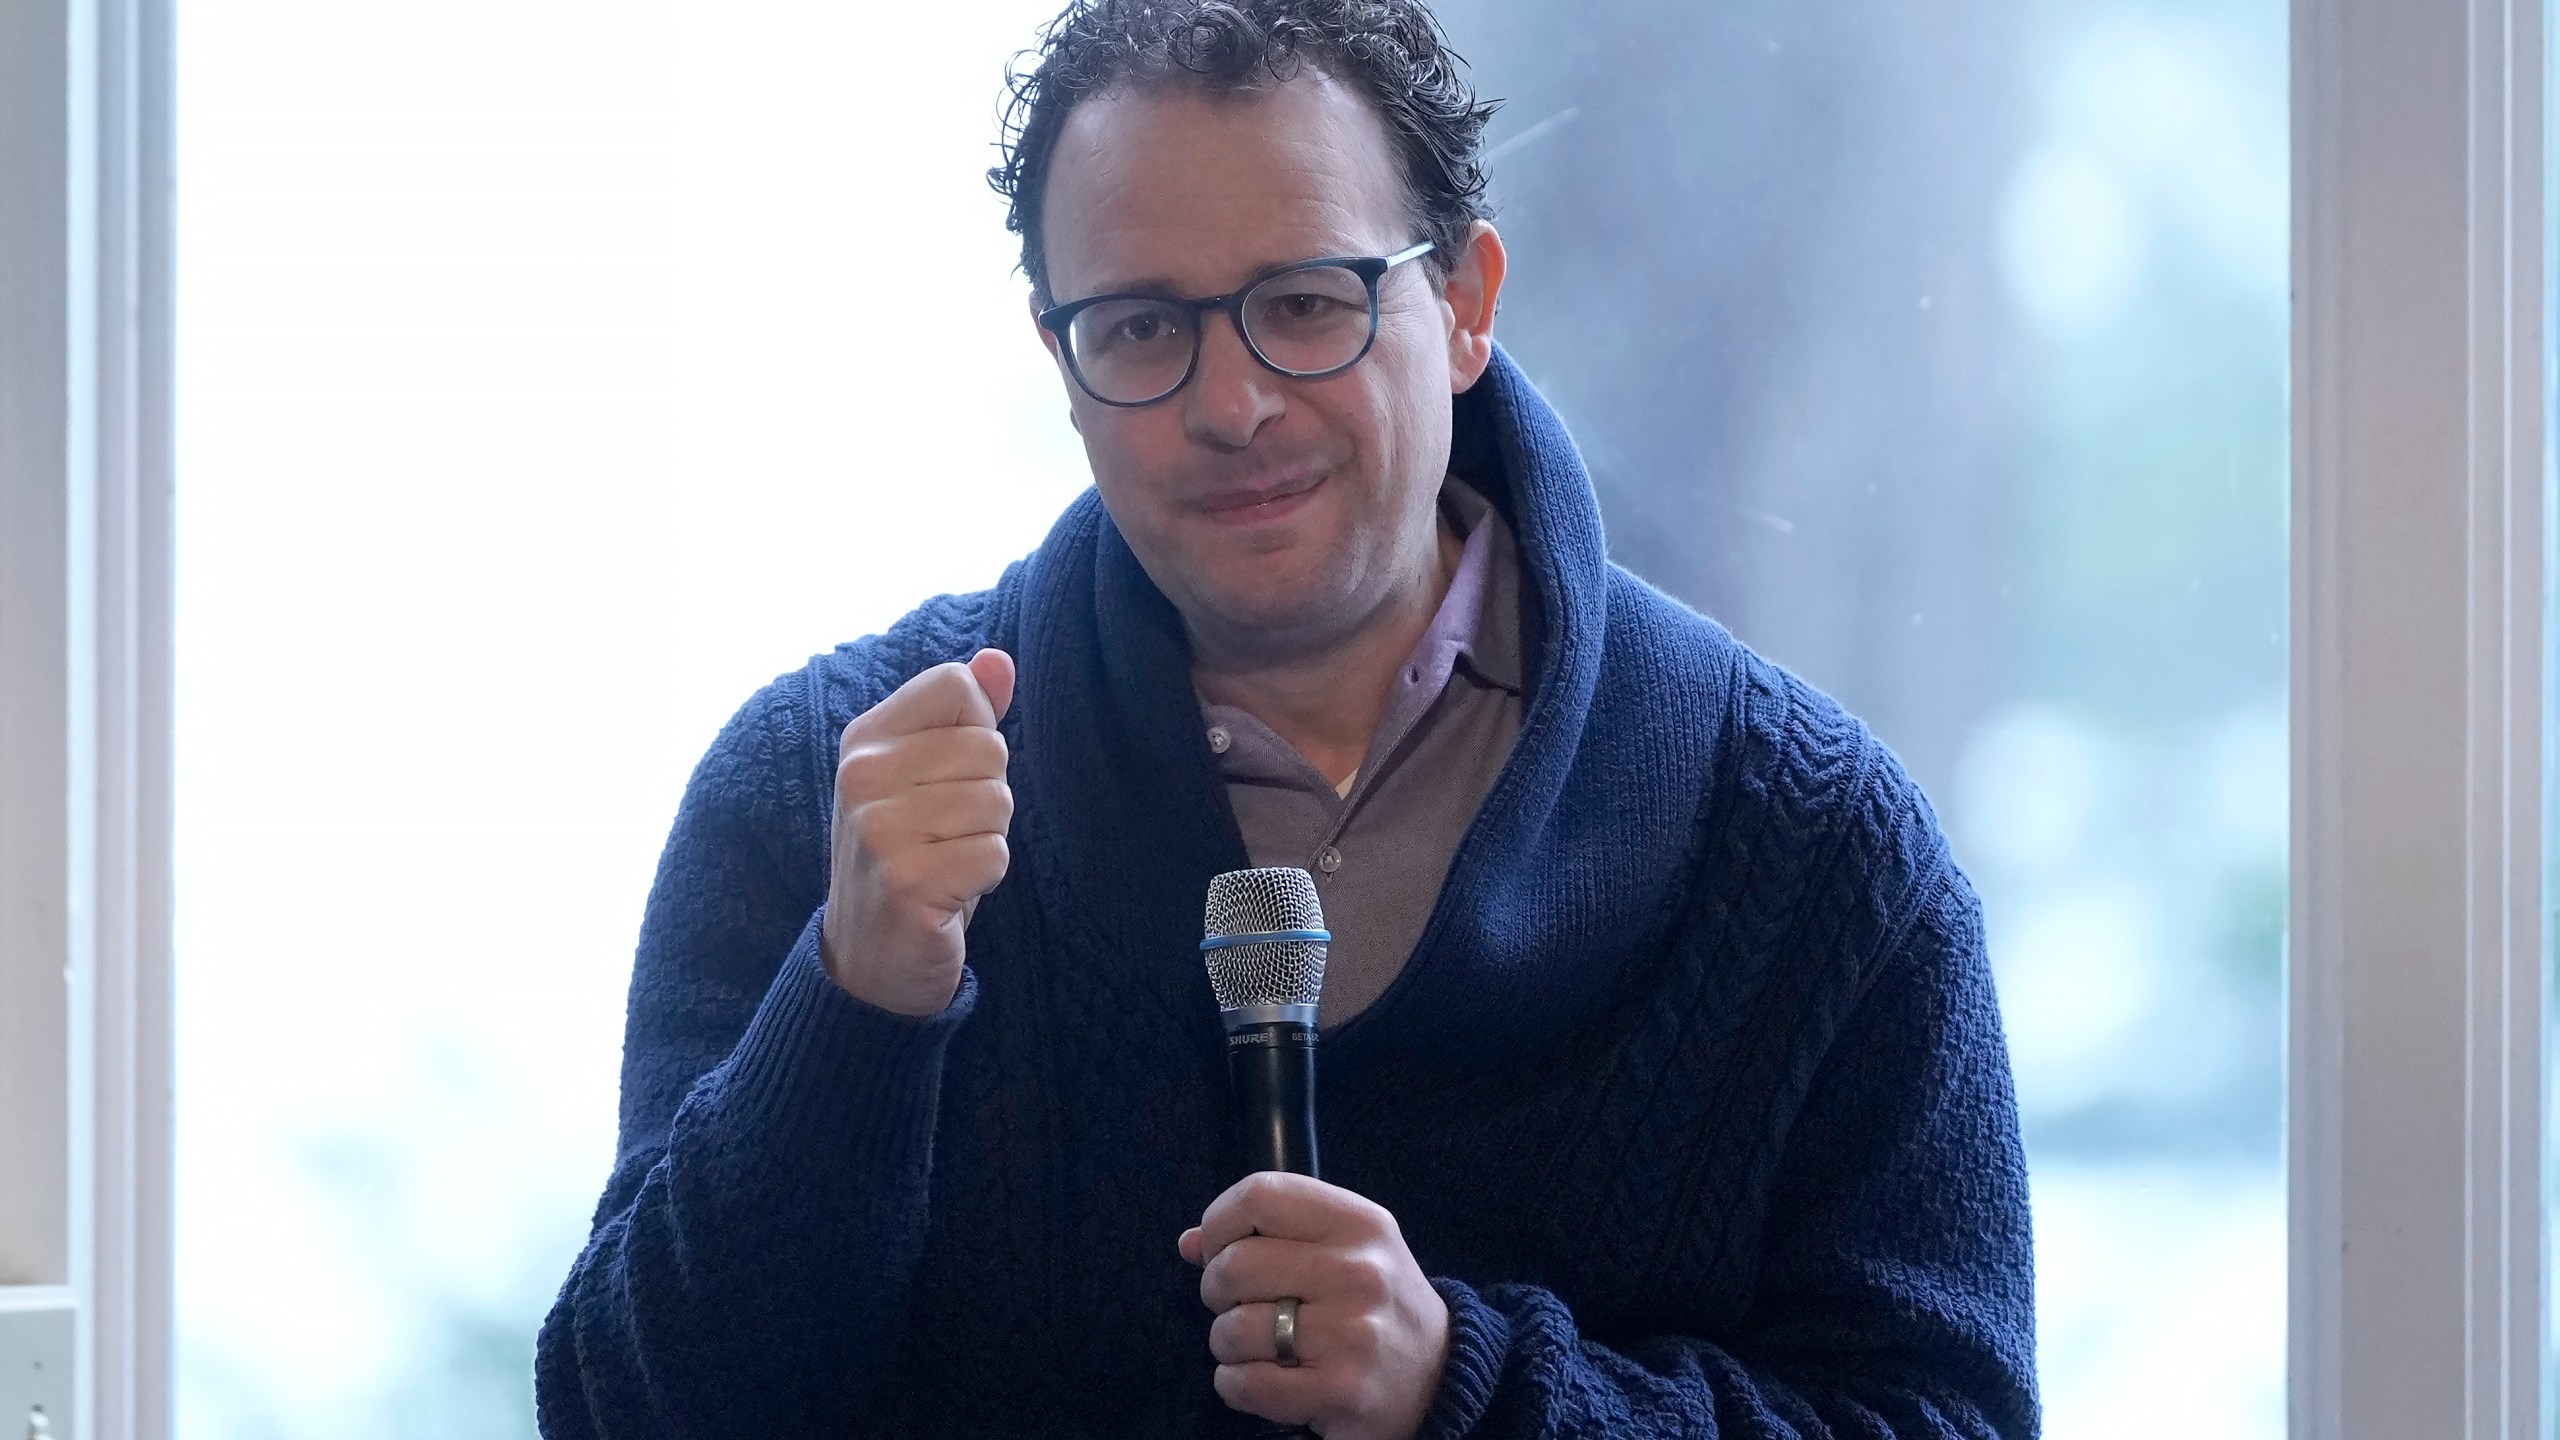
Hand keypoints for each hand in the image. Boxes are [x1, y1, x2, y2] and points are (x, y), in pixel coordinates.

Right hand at [819, 649, 1015, 1015]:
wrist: (869, 959)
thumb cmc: (910, 856)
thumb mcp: (925, 778)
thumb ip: (962, 715)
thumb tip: (998, 660)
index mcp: (865, 739)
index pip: (956, 686)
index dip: (975, 733)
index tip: (944, 779)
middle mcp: (862, 775)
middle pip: (989, 748)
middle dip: (986, 797)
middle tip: (943, 836)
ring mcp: (879, 829)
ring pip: (997, 801)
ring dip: (985, 840)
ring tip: (943, 862)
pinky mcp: (907, 880)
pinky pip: (994, 854)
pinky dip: (984, 879)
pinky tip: (947, 895)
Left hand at [1179, 1172, 1450, 1439]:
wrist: (1440, 1374)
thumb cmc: (1374, 1302)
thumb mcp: (1343, 1247)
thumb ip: (1269, 1234)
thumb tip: (1190, 1243)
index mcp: (1359, 1223)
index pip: (1260, 1194)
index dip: (1220, 1221)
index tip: (1219, 1246)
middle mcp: (1359, 1271)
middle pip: (1235, 1264)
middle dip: (1216, 1289)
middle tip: (1236, 1303)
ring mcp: (1352, 1334)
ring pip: (1233, 1329)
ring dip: (1226, 1343)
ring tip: (1255, 1345)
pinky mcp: (1342, 1391)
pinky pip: (1246, 1384)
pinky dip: (1234, 1384)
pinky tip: (1257, 1378)